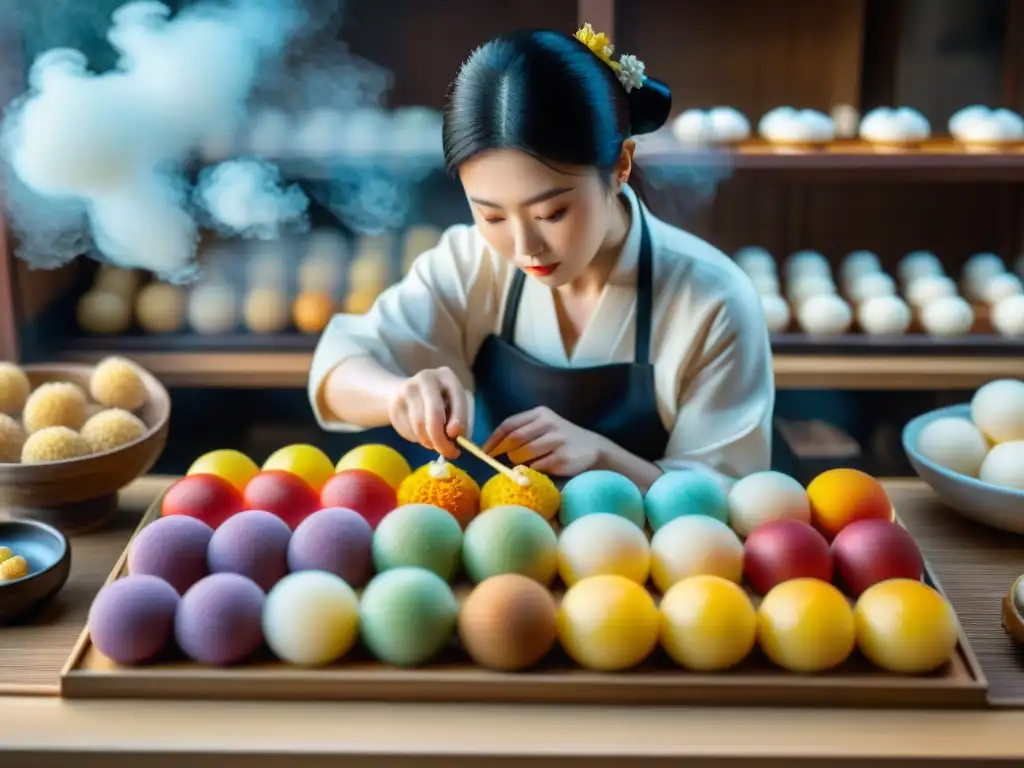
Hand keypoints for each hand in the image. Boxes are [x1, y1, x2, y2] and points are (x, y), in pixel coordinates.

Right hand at [387, 366, 468, 458]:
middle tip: (447, 453)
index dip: (458, 421)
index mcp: (447, 376)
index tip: (455, 436)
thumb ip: (457, 420)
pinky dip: (417, 439)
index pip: (456, 400)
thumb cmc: (439, 402)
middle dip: (441, 439)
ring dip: (429, 442)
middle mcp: (426, 379)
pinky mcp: (395, 406)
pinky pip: (408, 430)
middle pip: (434, 415)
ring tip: (435, 444)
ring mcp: (407, 391)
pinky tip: (421, 434)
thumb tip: (453, 441)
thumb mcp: (453, 404)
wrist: (405, 391)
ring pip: (419, 426)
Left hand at [481, 406, 600, 474]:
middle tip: (496, 460)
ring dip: (518, 462)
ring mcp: (556, 440)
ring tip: (525, 462)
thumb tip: (491, 447)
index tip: (484, 451)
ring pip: (523, 454)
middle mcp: (548, 423)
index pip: (509, 425)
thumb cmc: (560, 439)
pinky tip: (539, 468)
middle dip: (501, 452)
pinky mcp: (562, 458)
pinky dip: (532, 469)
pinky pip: (536, 466)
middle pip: (514, 439)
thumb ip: (522, 431)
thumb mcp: (543, 427)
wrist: (592, 448)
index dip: (493, 439)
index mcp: (540, 413)